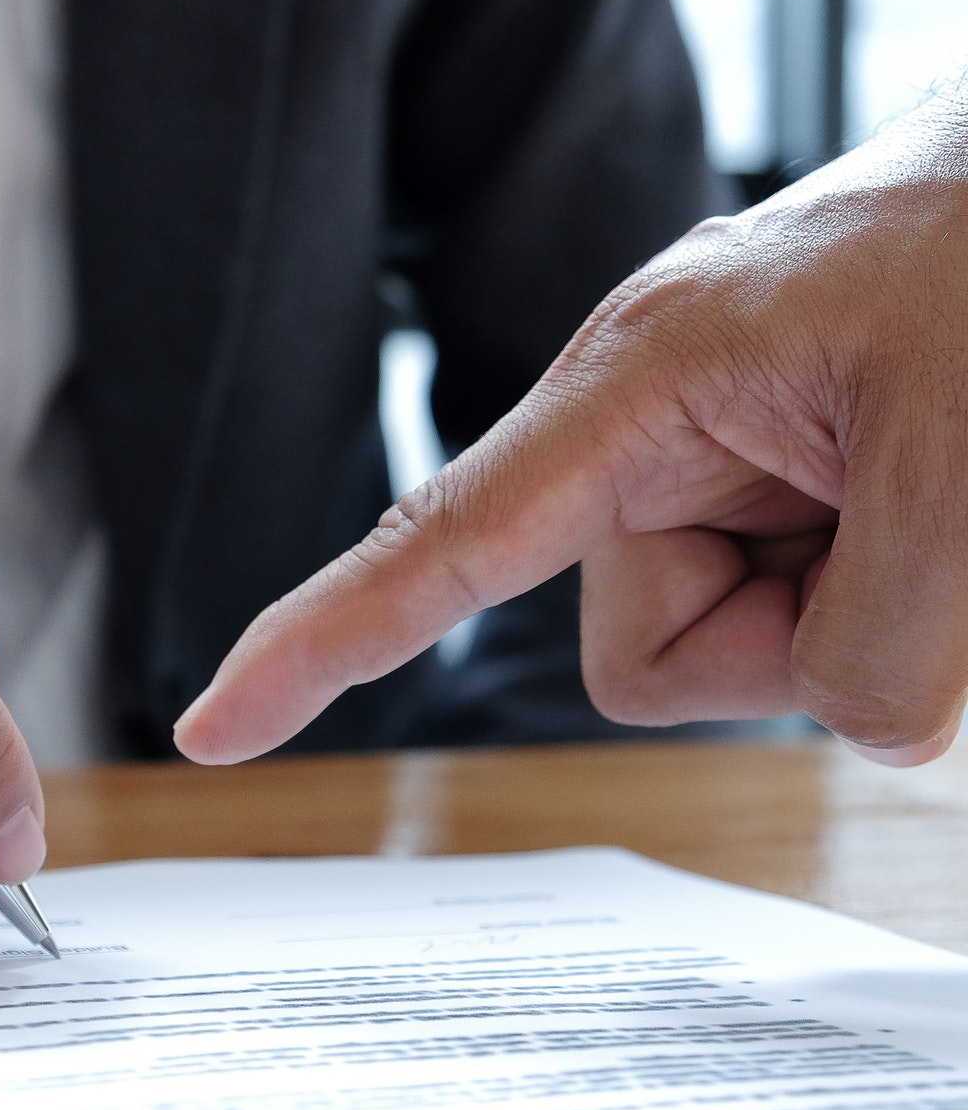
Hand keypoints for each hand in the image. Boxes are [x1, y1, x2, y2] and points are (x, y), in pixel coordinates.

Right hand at [175, 95, 967, 767]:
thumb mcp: (958, 460)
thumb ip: (889, 645)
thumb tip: (861, 723)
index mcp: (640, 384)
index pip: (445, 542)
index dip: (321, 644)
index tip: (217, 726)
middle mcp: (653, 441)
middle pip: (642, 656)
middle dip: (778, 646)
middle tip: (911, 530)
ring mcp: (718, 479)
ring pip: (734, 663)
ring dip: (851, 625)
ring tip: (932, 497)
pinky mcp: (782, 509)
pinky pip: (810, 637)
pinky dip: (894, 608)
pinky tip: (935, 508)